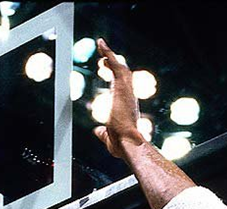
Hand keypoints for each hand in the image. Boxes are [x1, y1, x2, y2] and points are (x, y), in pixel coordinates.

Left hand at [93, 37, 142, 157]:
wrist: (128, 144)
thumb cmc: (122, 145)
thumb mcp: (108, 137)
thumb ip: (102, 132)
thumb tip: (97, 131)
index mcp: (126, 107)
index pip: (121, 87)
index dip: (114, 78)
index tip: (106, 69)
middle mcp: (129, 97)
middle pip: (123, 74)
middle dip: (113, 63)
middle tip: (103, 56)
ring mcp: (128, 91)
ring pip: (121, 67)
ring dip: (111, 56)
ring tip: (101, 45)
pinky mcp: (123, 87)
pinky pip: (116, 65)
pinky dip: (109, 54)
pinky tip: (101, 45)